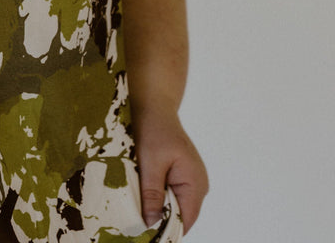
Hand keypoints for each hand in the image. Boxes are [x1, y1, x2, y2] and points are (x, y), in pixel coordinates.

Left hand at [133, 106, 208, 233]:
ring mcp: (191, 179)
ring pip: (175, 205)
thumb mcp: (149, 162)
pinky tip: (142, 193)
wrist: (154, 106)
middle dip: (161, 219)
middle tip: (137, 222)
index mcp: (195, 184)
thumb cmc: (153, 129)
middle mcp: (198, 185)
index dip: (168, 230)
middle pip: (181, 215)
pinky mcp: (181, 174)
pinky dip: (158, 196)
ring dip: (158, 207)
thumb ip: (152, 193)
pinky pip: (171, 193)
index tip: (147, 234)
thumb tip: (151, 223)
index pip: (186, 220)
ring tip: (137, 208)